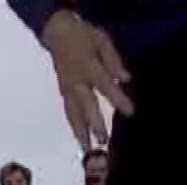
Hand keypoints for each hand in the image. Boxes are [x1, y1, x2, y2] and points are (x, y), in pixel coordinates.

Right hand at [40, 10, 132, 149]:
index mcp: (87, 68)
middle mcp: (75, 83)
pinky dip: (74, 124)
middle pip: (85, 107)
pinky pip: (68, 111)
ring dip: (80, 131)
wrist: (56, 33)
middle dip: (94, 125)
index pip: (104, 87)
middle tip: (102, 141)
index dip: (118, 99)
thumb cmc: (83, 35)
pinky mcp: (62, 92)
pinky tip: (79, 135)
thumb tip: (124, 79)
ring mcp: (66, 89)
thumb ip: (113, 62)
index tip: (130, 112)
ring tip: (86, 148)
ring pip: (73, 114)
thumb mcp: (102, 42)